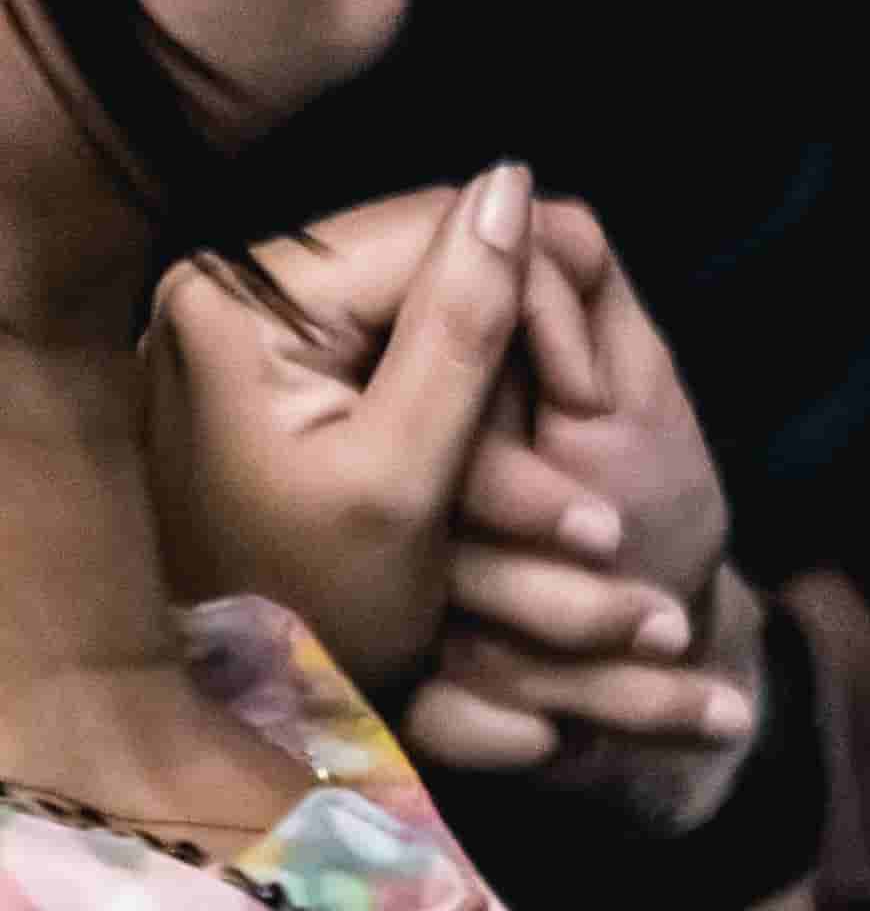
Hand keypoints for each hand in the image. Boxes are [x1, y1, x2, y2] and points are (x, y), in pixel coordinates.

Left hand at [145, 173, 757, 837]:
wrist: (244, 730)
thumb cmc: (310, 621)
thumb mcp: (399, 481)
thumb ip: (462, 326)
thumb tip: (514, 180)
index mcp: (240, 304)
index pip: (430, 229)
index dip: (528, 293)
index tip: (592, 396)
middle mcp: (235, 299)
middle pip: (430, 271)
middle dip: (520, 357)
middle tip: (589, 433)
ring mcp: (259, 340)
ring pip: (431, 319)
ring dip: (507, 395)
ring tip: (567, 479)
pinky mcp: (287, 382)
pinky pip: (406, 361)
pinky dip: (468, 418)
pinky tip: (512, 481)